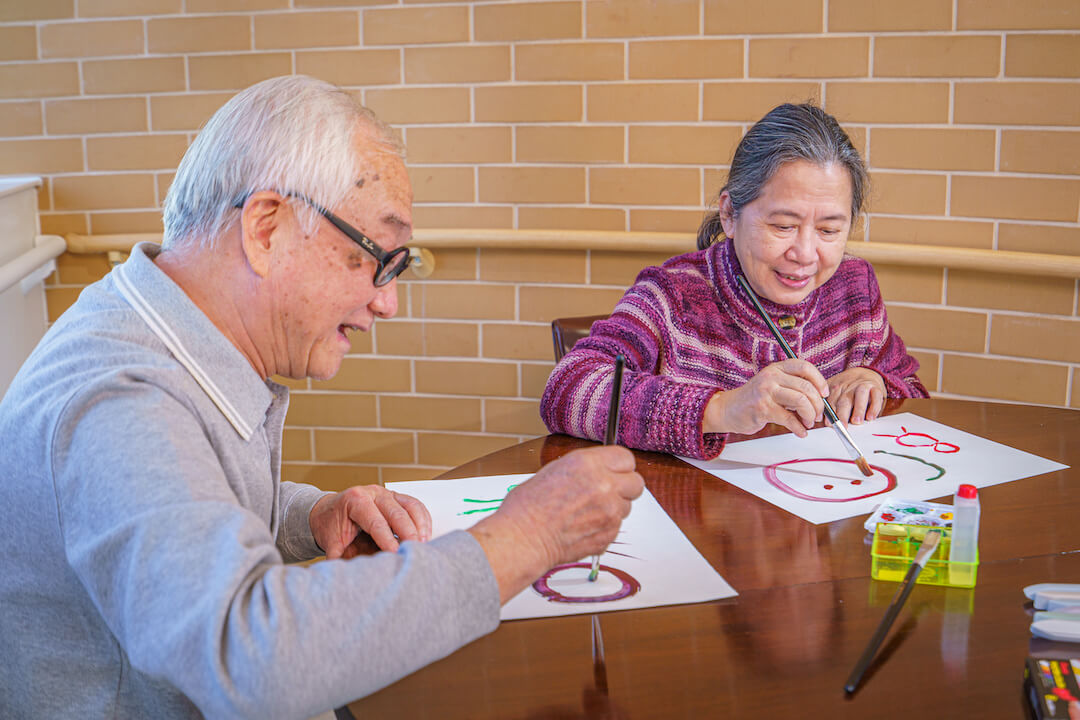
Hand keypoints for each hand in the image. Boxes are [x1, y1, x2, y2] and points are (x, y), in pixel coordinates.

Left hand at [309, 486, 431, 558]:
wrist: (329, 512)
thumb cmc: (332, 527)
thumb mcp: (331, 544)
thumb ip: (339, 558)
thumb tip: (349, 576)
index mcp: (355, 500)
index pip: (375, 521)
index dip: (386, 539)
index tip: (395, 554)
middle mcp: (373, 493)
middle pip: (396, 512)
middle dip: (408, 533)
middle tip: (414, 551)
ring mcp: (388, 493)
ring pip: (411, 506)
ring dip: (420, 526)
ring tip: (423, 545)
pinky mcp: (398, 498)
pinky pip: (416, 506)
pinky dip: (424, 521)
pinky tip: (425, 536)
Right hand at [468, 446, 643, 602]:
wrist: (524, 539)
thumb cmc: (528, 508)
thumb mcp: (554, 471)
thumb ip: (584, 470)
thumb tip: (597, 472)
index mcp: (588, 463)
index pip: (625, 458)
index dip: (620, 466)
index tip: (616, 471)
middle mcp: (604, 485)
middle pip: (636, 482)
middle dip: (624, 487)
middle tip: (608, 492)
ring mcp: (610, 511)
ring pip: (627, 507)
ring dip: (613, 509)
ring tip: (587, 513)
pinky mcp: (610, 534)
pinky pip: (616, 527)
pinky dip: (605, 527)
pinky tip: (583, 526)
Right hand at [703, 359, 827, 436]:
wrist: (728, 409)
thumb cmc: (753, 399)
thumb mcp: (773, 385)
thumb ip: (792, 387)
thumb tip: (818, 399)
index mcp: (776, 368)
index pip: (805, 367)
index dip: (819, 381)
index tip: (824, 393)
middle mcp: (771, 377)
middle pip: (806, 387)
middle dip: (818, 404)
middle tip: (817, 414)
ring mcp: (766, 392)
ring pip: (800, 401)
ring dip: (809, 415)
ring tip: (808, 422)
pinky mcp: (763, 409)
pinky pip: (789, 419)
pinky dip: (799, 428)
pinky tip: (800, 432)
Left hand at [827, 367, 885, 424]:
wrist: (865, 371)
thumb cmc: (848, 388)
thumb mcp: (835, 392)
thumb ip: (829, 405)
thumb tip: (823, 423)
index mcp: (835, 388)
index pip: (831, 401)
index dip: (829, 413)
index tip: (828, 424)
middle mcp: (848, 387)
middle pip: (844, 400)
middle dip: (842, 414)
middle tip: (842, 426)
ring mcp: (863, 386)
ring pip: (860, 395)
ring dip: (858, 409)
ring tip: (857, 421)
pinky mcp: (876, 388)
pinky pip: (876, 396)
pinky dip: (874, 407)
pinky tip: (871, 417)